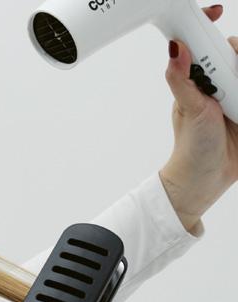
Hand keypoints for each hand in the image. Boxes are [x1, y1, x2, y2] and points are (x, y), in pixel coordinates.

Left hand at [159, 5, 237, 232]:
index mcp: (200, 76)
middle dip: (235, 58)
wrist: (207, 179)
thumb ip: (182, 79)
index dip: (209, 23)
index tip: (217, 11)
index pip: (206, 39)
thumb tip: (175, 49)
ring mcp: (236, 93)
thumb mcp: (188, 109)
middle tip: (230, 85)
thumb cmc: (192, 147)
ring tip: (234, 109)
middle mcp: (220, 80)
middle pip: (235, 50)